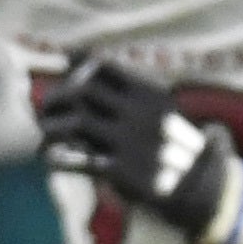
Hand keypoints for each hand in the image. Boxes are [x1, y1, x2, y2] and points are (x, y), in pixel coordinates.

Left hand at [39, 57, 237, 238]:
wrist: (198, 188)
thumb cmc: (165, 144)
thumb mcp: (153, 109)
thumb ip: (116, 86)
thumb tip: (72, 55)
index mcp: (150, 94)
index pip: (100, 66)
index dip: (75, 74)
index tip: (67, 88)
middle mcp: (142, 114)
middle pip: (84, 90)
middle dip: (57, 97)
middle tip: (45, 110)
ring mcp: (133, 142)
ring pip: (77, 121)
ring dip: (52, 127)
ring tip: (45, 135)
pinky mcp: (123, 172)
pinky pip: (80, 159)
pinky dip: (58, 157)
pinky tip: (52, 158)